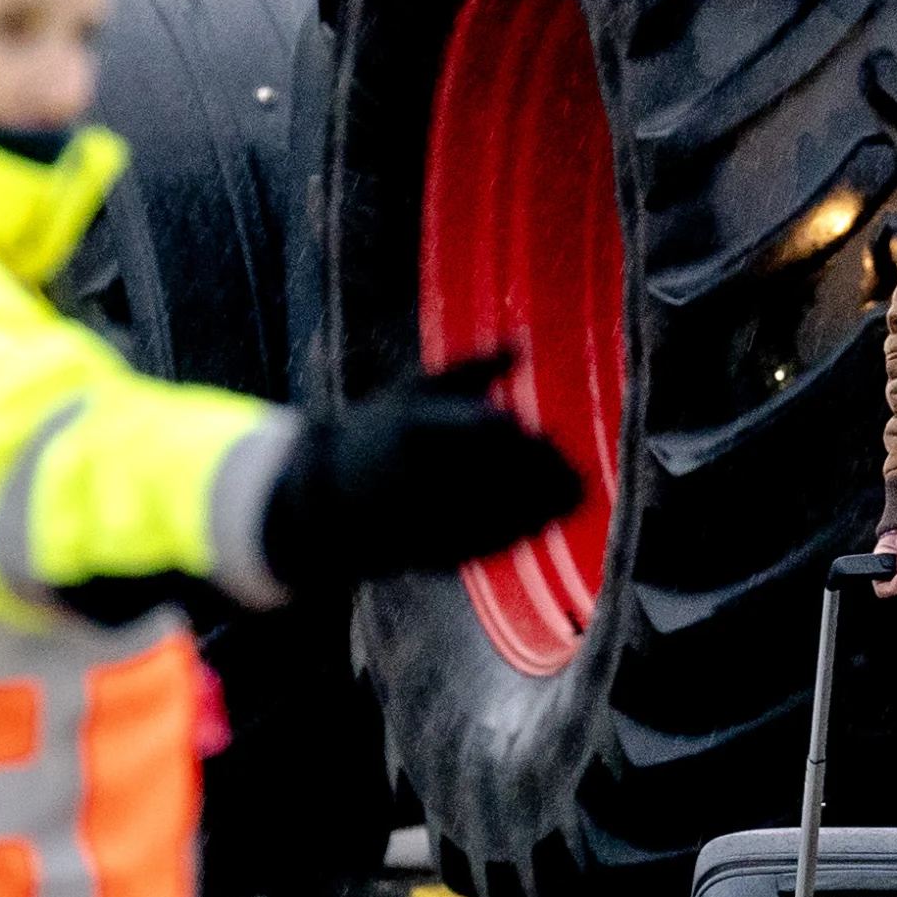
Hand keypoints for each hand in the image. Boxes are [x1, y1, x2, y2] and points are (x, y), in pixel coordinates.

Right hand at [261, 353, 586, 599]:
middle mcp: (425, 475)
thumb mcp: (413, 391)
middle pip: (506, 475)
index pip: (490, 431)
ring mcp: (427, 517)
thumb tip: (520, 344)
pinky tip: (540, 523)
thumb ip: (470, 370)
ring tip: (570, 497)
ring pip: (504, 515)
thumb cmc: (374, 434)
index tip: (542, 437)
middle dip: (548, 475)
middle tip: (574, 473)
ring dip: (545, 508)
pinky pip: (489, 545)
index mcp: (419, 428)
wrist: (321, 500)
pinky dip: (521, 534)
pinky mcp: (430, 552)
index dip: (524, 437)